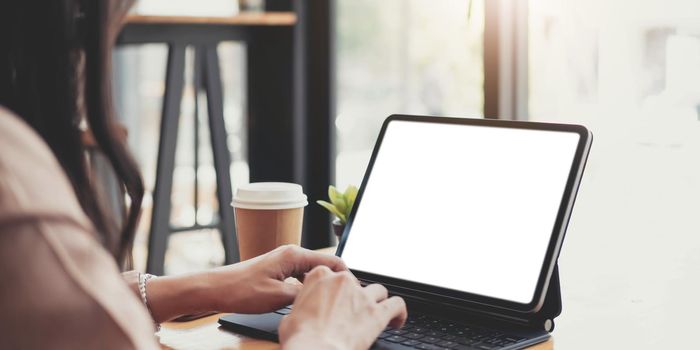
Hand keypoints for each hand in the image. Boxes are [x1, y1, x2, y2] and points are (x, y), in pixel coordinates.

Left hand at [204, 245, 346, 313]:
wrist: (217, 289)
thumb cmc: (242, 290)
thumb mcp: (278, 297)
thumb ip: (304, 294)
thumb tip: (324, 296)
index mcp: (294, 255)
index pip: (332, 260)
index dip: (346, 275)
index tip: (353, 291)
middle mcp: (291, 253)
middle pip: (325, 265)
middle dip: (335, 281)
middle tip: (343, 300)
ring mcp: (285, 260)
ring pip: (314, 271)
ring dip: (321, 284)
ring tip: (328, 301)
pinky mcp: (279, 269)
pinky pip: (302, 276)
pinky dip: (309, 286)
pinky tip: (308, 300)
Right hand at [279, 266, 407, 349]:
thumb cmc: (300, 338)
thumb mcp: (290, 317)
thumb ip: (302, 308)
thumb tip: (302, 315)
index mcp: (319, 277)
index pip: (330, 275)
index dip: (333, 289)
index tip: (333, 300)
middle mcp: (342, 281)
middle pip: (356, 283)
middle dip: (355, 296)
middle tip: (351, 313)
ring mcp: (362, 296)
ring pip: (378, 291)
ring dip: (378, 301)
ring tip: (375, 313)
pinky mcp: (377, 313)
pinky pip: (397, 305)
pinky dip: (399, 312)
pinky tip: (396, 321)